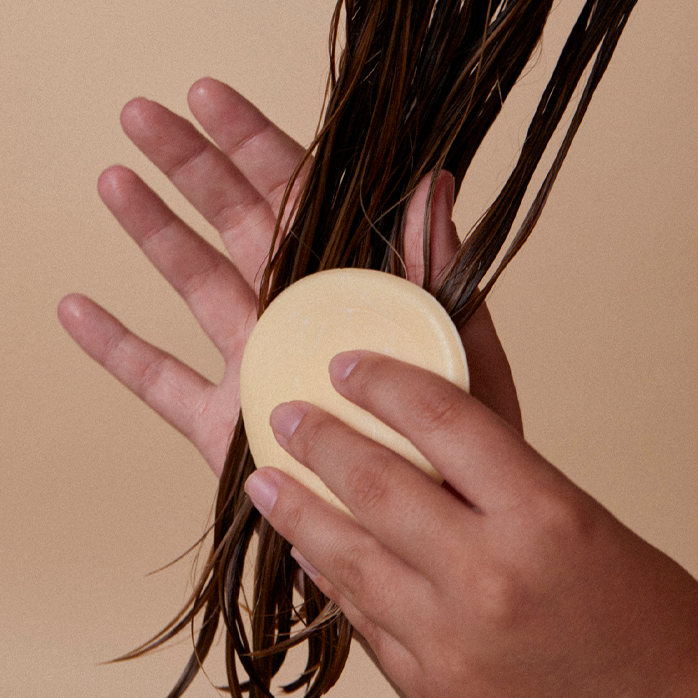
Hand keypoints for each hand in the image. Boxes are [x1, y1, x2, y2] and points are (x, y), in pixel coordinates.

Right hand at [58, 78, 520, 475]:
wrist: (422, 517)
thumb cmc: (451, 431)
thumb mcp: (453, 341)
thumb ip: (436, 265)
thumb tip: (434, 182)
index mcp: (348, 285)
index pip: (298, 197)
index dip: (254, 145)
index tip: (208, 99)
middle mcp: (295, 313)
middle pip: (234, 224)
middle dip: (191, 167)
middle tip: (144, 117)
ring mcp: (253, 364)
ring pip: (193, 283)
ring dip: (153, 232)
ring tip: (116, 181)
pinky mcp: (223, 423)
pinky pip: (160, 381)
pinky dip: (118, 351)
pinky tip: (79, 312)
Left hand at [245, 352, 697, 697]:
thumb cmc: (634, 604)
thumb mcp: (573, 505)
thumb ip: (494, 440)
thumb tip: (441, 369)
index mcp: (543, 516)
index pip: (442, 419)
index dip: (384, 381)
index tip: (346, 365)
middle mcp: (490, 577)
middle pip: (378, 485)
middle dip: (320, 440)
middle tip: (284, 414)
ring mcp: (451, 641)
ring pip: (348, 556)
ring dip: (297, 509)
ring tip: (264, 478)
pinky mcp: (429, 684)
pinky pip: (360, 615)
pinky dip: (328, 571)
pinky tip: (307, 545)